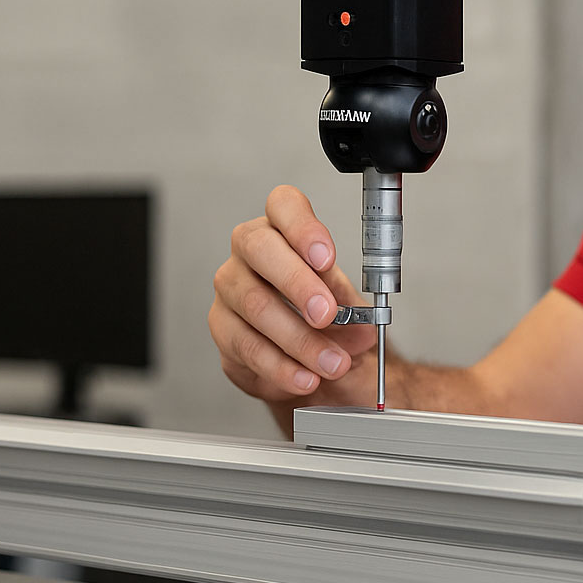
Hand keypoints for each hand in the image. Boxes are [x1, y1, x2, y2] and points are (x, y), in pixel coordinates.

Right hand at [208, 185, 376, 417]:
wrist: (307, 357)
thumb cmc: (324, 315)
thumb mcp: (348, 305)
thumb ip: (354, 308)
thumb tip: (361, 322)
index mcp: (284, 230)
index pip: (284, 205)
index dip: (303, 227)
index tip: (326, 257)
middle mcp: (250, 252)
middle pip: (260, 249)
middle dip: (298, 284)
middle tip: (327, 314)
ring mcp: (231, 288)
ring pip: (254, 304)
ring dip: (299, 339)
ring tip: (332, 362)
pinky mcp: (222, 328)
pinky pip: (247, 346)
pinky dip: (282, 367)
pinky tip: (306, 377)